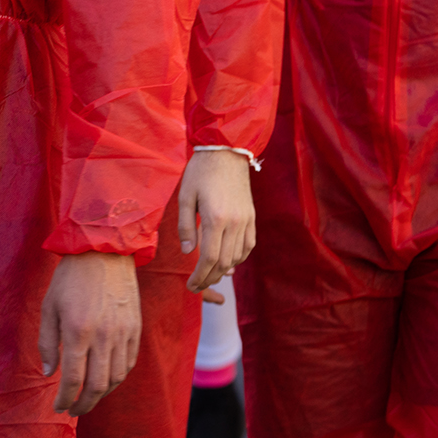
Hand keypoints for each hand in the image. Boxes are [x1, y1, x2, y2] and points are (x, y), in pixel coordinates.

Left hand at [38, 252, 139, 415]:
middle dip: (83, 404)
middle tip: (73, 410)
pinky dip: (117, 378)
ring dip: (101, 395)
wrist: (104, 251)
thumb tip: (50, 374)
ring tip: (88, 398)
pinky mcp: (135, 328)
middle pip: (97, 386)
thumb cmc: (70, 278)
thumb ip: (47, 343)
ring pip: (116, 378)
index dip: (65, 399)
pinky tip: (106, 380)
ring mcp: (123, 333)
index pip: (73, 379)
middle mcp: (104, 336)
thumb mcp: (49, 307)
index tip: (58, 407)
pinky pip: (129, 363)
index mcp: (78, 331)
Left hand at [177, 150, 255, 293]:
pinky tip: (227, 261)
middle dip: (210, 278)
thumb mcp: (185, 196)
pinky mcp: (251, 216)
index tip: (191, 286)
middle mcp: (234, 222)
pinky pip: (248, 245)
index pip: (209, 258)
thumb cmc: (201, 171)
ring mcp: (246, 220)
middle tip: (197, 286)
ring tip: (209, 274)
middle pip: (224, 263)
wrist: (226, 151)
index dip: (200, 276)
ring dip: (224, 270)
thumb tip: (189, 252)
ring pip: (238, 257)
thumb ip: (186, 226)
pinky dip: (238, 258)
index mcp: (215, 217)